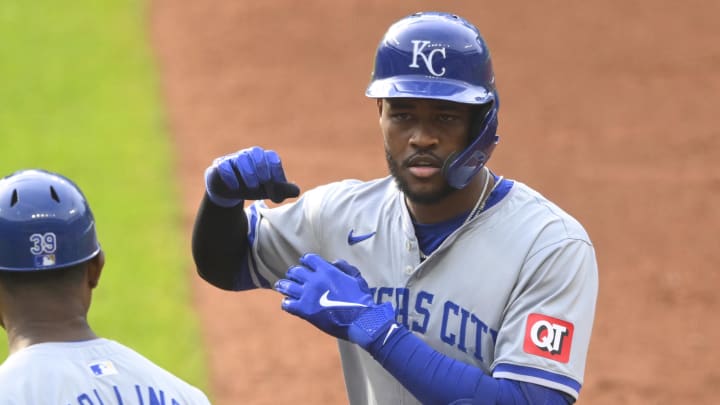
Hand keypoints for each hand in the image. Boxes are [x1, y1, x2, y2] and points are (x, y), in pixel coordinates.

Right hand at [204, 146, 299, 206]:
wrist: (230, 191)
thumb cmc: (253, 187)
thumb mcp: (268, 191)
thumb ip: (282, 190)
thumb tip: (296, 191)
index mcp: (263, 158)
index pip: (272, 158)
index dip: (276, 172)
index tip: (276, 188)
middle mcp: (249, 155)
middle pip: (257, 153)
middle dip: (262, 169)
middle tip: (264, 184)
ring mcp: (233, 159)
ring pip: (241, 158)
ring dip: (248, 172)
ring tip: (252, 188)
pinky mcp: (220, 165)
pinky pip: (224, 166)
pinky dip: (230, 176)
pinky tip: (235, 187)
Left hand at [274, 254, 395, 349]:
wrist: (360, 319)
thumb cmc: (361, 299)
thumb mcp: (356, 277)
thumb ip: (344, 267)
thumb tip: (333, 262)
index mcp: (327, 270)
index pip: (309, 259)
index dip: (305, 260)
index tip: (304, 263)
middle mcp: (314, 280)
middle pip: (296, 271)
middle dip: (293, 273)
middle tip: (292, 276)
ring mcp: (308, 295)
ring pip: (287, 286)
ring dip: (284, 285)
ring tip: (280, 286)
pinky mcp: (305, 310)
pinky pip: (288, 304)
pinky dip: (286, 303)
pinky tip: (287, 303)